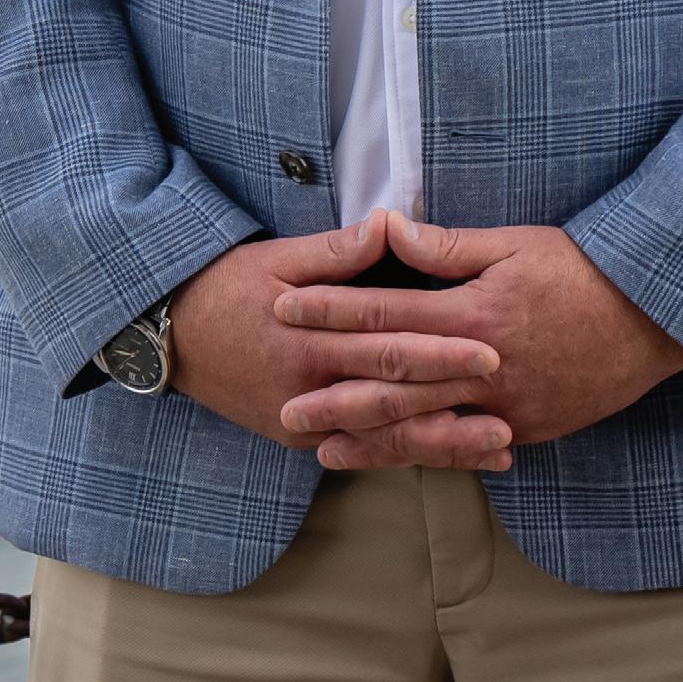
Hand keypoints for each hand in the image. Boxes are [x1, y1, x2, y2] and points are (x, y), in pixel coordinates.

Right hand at [169, 213, 514, 471]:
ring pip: (383, 438)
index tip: (490, 349)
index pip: (386, 348)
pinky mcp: (300, 441)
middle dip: (455, 404)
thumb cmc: (228, 287)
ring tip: (498, 444)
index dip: (440, 352)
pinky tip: (453, 457)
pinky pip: (362, 451)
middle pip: (393, 401)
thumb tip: (389, 224)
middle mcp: (307, 392)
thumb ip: (337, 251)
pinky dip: (409, 455)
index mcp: (307, 342)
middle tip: (511, 403)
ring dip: (443, 444)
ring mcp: (302, 423)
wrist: (171, 336)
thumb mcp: (277, 258)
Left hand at [274, 212, 682, 463]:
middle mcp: (484, 370)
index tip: (284, 307)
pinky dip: (425, 456)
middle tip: (284, 406)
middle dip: (334, 396)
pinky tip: (395, 461)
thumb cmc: (581, 271)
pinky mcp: (527, 431)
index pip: (384, 312)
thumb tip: (387, 230)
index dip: (330, 310)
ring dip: (370, 441)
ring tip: (323, 449)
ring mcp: (506, 409)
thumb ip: (446, 247)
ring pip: (425, 430)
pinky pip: (465, 449)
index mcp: (474, 315)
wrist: (654, 320)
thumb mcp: (514, 244)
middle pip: (394, 386)